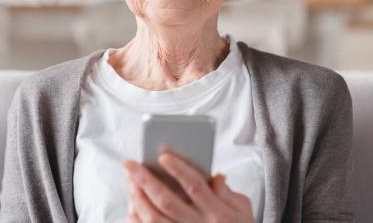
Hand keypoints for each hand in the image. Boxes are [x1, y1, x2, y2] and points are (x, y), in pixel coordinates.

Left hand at [124, 153, 253, 222]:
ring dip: (137, 198)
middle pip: (167, 201)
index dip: (179, 170)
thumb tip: (216, 176)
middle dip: (145, 180)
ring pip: (153, 218)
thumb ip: (228, 192)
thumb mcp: (243, 210)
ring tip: (130, 180)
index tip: (163, 156)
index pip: (195, 187)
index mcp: (217, 213)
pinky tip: (132, 205)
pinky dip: (136, 219)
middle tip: (130, 164)